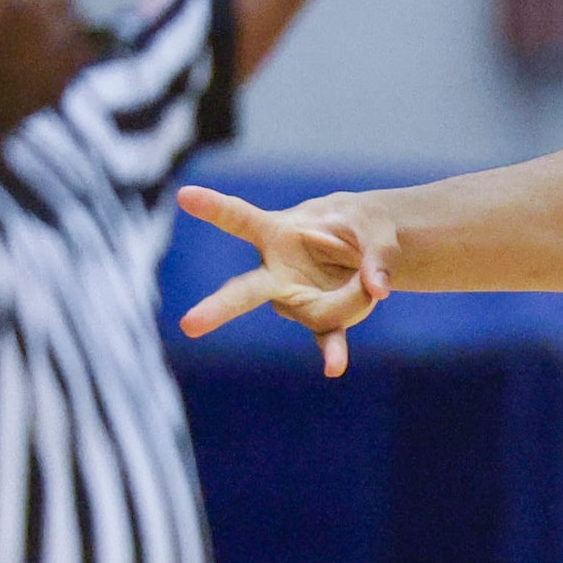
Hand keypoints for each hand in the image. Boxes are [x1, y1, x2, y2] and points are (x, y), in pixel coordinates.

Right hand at [174, 184, 395, 377]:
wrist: (369, 247)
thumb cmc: (361, 225)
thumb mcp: (376, 227)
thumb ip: (377, 254)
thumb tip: (378, 289)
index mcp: (279, 231)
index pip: (240, 219)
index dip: (213, 207)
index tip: (185, 195)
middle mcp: (276, 269)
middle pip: (243, 289)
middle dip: (219, 308)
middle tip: (190, 325)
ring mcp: (294, 298)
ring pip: (320, 308)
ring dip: (354, 295)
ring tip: (371, 280)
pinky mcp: (319, 318)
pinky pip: (324, 336)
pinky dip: (332, 350)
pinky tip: (334, 367)